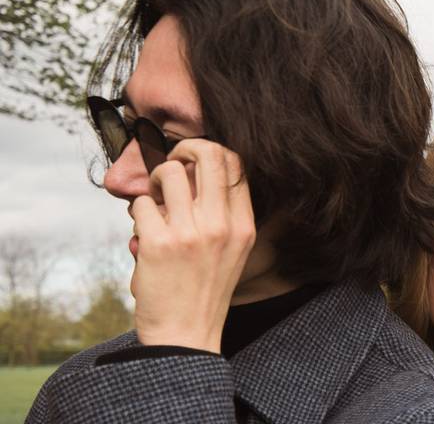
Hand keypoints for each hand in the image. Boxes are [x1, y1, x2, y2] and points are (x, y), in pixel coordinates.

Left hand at [129, 140, 255, 351]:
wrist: (186, 335)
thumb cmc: (205, 290)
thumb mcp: (233, 250)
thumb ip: (225, 213)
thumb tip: (196, 170)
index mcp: (244, 225)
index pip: (237, 164)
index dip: (212, 151)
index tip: (195, 161)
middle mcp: (221, 225)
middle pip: (209, 154)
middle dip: (186, 148)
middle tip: (174, 161)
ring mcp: (190, 233)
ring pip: (170, 173)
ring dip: (157, 181)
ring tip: (157, 201)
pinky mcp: (158, 243)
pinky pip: (143, 203)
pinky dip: (139, 211)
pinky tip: (144, 231)